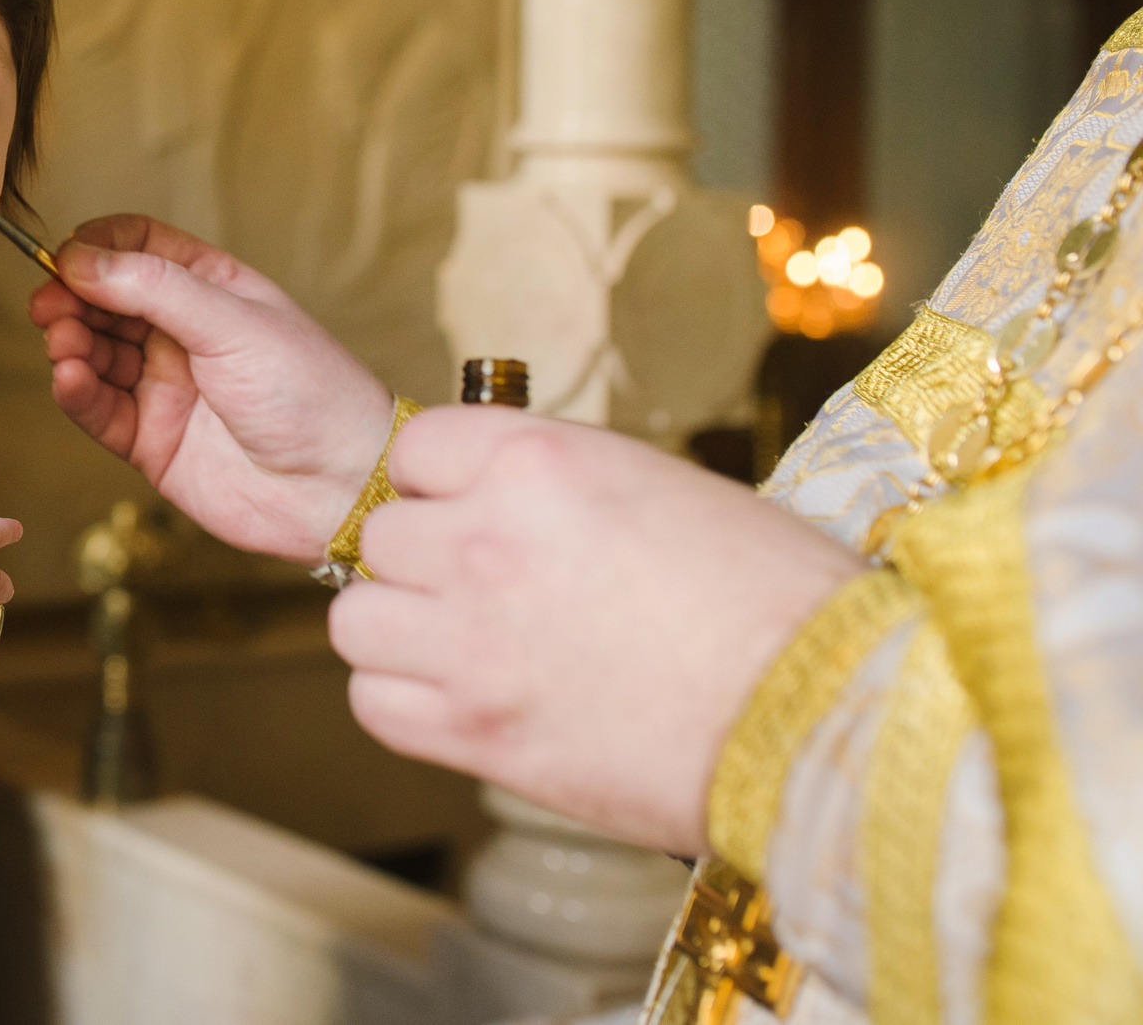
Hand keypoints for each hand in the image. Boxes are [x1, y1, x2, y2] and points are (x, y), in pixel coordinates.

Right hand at [30, 214, 391, 562]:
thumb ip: (154, 288)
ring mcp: (165, 388)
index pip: (139, 248)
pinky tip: (70, 378)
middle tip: (48, 303)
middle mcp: (183, 335)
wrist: (339, 488)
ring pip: (94, 353)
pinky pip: (98, 409)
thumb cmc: (311, 394)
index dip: (99, 247)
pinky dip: (75, 392)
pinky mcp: (149, 441)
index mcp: (212, 290)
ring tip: (64, 344)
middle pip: (105, 300)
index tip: (69, 257)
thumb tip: (81, 258)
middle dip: (72, 297)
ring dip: (70, 343)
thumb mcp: (233, 322)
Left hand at [328, 407, 864, 853]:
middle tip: (482, 591)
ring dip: (401, 631)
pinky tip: (466, 701)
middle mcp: (485, 540)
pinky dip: (406, 703)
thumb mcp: (657, 487)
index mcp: (535, 461)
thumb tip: (492, 496)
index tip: (464, 510)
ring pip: (357, 619)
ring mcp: (471, 640)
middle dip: (423, 561)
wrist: (825, 713)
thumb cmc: (773, 596)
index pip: (415, 448)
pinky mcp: (477, 732)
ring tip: (467, 646)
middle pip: (382, 537)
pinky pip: (375, 704)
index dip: (438, 483)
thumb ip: (553, 485)